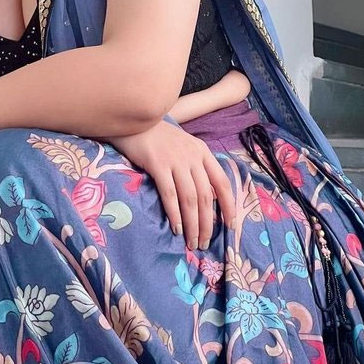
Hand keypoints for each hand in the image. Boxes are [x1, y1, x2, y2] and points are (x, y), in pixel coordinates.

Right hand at [108, 119, 235, 249]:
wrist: (133, 120)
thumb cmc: (156, 136)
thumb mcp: (182, 146)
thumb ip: (193, 166)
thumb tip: (204, 197)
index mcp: (202, 152)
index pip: (222, 182)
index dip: (229, 206)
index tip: (231, 226)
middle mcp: (192, 156)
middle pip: (206, 196)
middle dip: (207, 223)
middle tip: (204, 243)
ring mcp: (175, 159)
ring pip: (190, 198)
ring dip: (192, 224)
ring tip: (192, 242)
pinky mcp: (157, 164)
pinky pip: (170, 194)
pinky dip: (175, 213)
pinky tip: (175, 228)